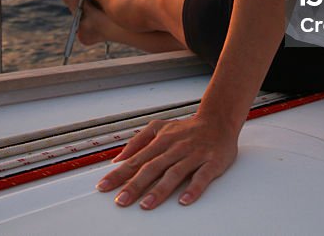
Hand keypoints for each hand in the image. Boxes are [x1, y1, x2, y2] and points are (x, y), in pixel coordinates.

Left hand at [96, 114, 238, 208]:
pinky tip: (184, 200)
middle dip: (135, 185)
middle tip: (121, 200)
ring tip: (146, 204)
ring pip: (175, 173)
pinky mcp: (212, 162)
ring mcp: (194, 155)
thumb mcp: (159, 127)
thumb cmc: (187, 129)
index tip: (104, 186)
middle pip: (152, 168)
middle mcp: (176, 148)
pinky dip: (193, 188)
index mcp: (161, 141)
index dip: (119, 174)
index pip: (136, 160)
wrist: (218, 120)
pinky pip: (202, 176)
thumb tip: (119, 158)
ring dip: (160, 190)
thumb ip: (138, 141)